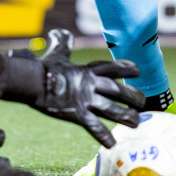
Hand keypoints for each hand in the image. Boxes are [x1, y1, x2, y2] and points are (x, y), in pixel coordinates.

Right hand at [0, 29, 142, 146]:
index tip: (137, 70)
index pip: (111, 67)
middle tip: (143, 101)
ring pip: (111, 109)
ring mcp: (85, 100)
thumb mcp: (57, 53)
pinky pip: (93, 126)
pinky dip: (103, 136)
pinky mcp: (77, 114)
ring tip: (136, 122)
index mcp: (87, 70)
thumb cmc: (43, 67)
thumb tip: (57, 31)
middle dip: (131, 96)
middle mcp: (90, 84)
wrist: (31, 80)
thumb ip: (62, 43)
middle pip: (117, 90)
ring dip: (125, 116)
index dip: (126, 68)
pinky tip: (112, 144)